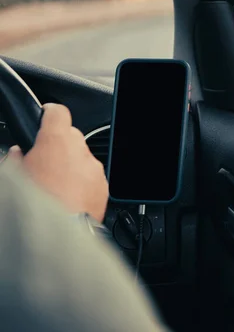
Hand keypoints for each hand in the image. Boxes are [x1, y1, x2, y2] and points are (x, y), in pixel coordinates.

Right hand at [9, 103, 107, 221]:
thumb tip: (18, 153)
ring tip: (56, 188)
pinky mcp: (103, 187)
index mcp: (55, 141)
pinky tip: (69, 199)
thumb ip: (16, 158)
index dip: (49, 114)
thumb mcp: (14, 177)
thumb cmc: (32, 206)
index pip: (57, 112)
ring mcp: (94, 168)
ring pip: (83, 158)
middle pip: (71, 137)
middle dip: (59, 146)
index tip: (45, 117)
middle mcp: (79, 150)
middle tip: (44, 164)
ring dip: (72, 167)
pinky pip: (92, 177)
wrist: (56, 235)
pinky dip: (82, 183)